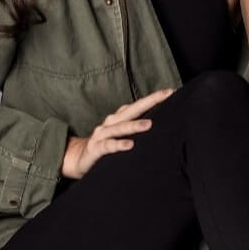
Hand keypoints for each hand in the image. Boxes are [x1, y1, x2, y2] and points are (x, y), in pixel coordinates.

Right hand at [61, 87, 177, 178]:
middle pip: (132, 110)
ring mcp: (102, 135)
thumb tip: (158, 126)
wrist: (77, 158)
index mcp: (118, 119)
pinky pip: (108, 146)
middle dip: (149, 101)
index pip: (138, 105)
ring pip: (120, 128)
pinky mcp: (96, 149)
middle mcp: (110, 123)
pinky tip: (129, 145)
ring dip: (134, 125)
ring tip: (149, 124)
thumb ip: (134, 130)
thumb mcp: (119, 135)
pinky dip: (119, 145)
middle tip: (166, 95)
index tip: (171, 91)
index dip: (154, 98)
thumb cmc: (104, 146)